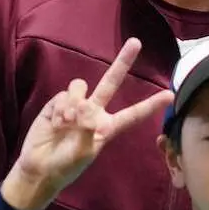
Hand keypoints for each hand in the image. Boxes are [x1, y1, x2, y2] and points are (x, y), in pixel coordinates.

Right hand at [1, 38, 172, 209]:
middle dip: (123, 62)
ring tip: (67, 122)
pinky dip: (60, 108)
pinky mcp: (57, 104)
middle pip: (111, 82)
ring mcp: (76, 106)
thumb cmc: (66, 165)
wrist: (39, 168)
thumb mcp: (82, 154)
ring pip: (81, 87)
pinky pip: (64, 96)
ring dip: (74, 102)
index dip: (150, 105)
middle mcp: (94, 112)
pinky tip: (56, 123)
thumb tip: (86, 111)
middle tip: (136, 42)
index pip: (133, 114)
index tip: (170, 95)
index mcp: (107, 127)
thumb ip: (88, 132)